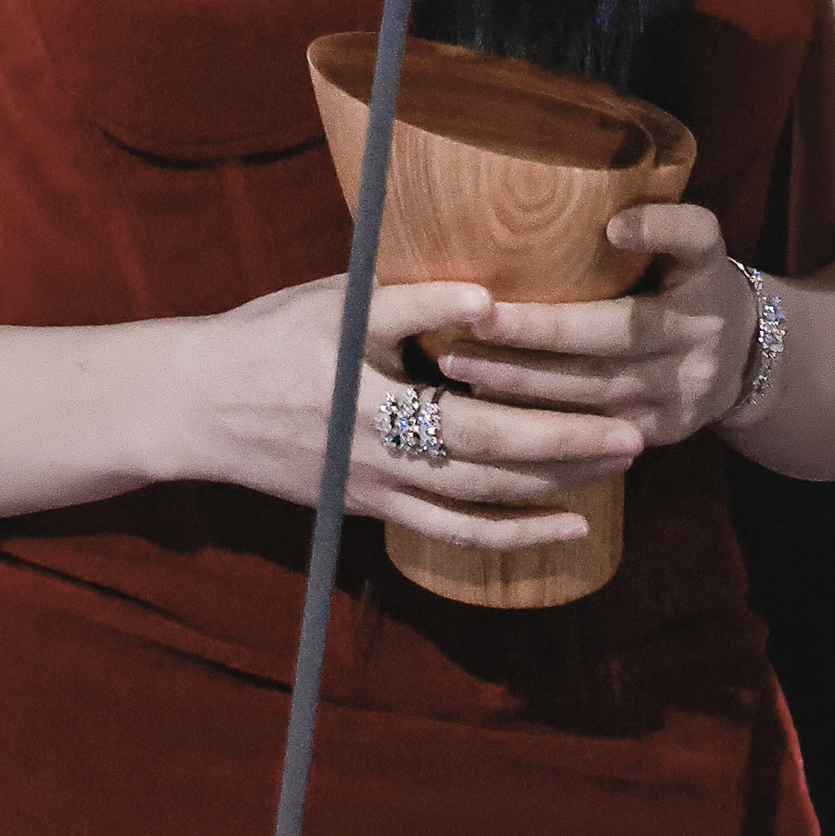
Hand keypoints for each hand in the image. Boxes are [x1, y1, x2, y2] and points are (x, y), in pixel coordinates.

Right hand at [195, 274, 646, 553]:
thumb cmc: (270, 334)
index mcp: (373, 391)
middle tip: (635, 434)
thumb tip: (490, 300)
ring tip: (615, 471)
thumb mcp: (338, 303)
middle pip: (489, 460)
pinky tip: (562, 529)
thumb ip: (412, 302)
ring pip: (479, 502)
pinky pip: (452, 533)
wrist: (199, 402)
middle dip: (567, 448)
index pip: (473, 408)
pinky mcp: (372, 507)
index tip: (603, 385)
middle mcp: (379, 451)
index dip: (541, 404)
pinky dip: (511, 535)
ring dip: (552, 489)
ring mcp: (377, 488)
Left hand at [432, 205, 758, 450]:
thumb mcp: (694, 246)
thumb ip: (661, 222)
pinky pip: (593, 432)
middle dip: (540, 333)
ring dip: (524, 381)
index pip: (692, 243)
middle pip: (616, 336)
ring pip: (596, 392)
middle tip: (474, 321)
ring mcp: (682, 396)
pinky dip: (540, 418)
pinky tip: (489, 403)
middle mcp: (699, 337)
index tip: (613, 229)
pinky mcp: (660, 434)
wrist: (746, 360)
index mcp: (704, 277)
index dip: (657, 232)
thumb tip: (608, 220)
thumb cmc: (692, 283)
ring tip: (461, 363)